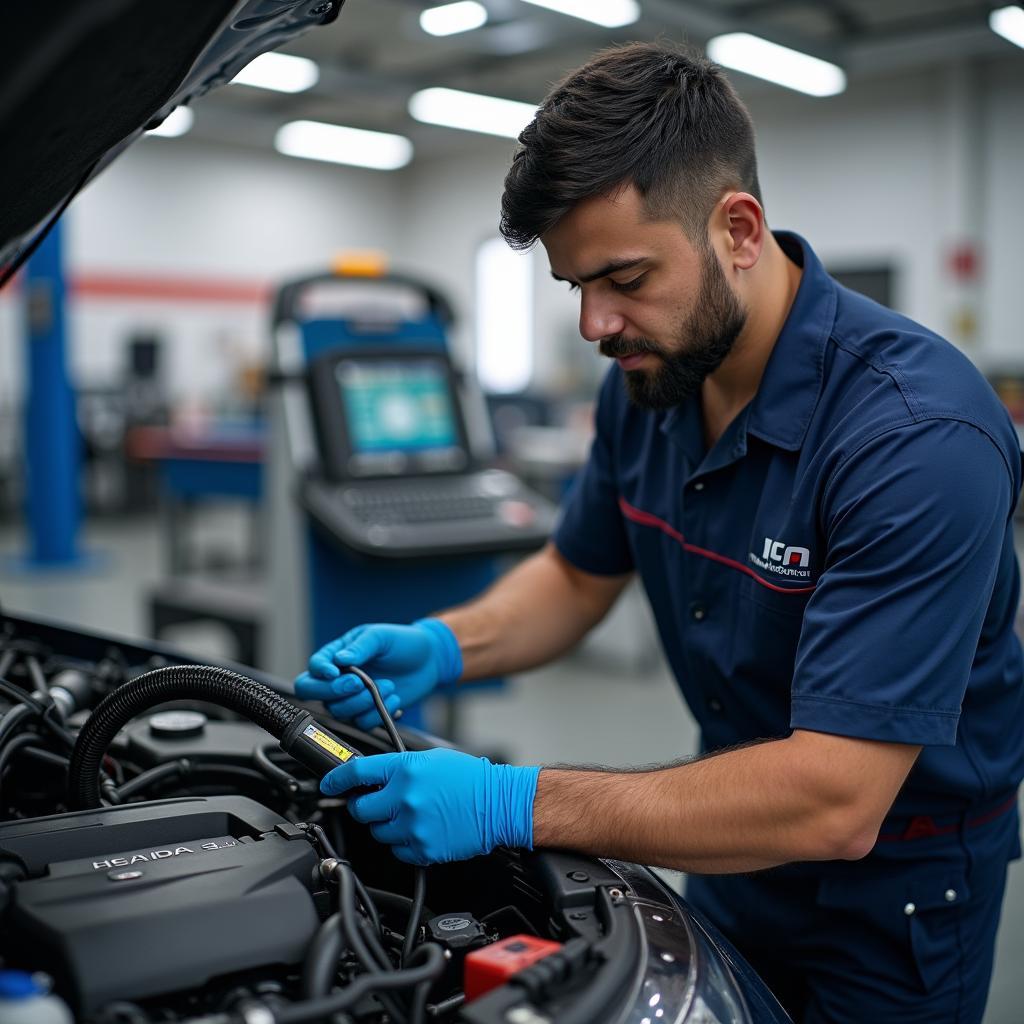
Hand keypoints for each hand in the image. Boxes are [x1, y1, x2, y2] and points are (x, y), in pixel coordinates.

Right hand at [294, 620, 461, 730]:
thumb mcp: (381, 636)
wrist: (430, 660)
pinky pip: (361, 722)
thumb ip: (360, 647)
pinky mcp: (368, 712)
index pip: (314, 668)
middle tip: (359, 683)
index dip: (320, 673)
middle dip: (334, 692)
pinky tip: (394, 697)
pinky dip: (378, 712)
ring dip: (364, 701)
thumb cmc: (403, 642)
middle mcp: (339, 678)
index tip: (336, 672)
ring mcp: (352, 697)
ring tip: (388, 685)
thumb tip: (339, 660)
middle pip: (313, 694)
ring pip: (339, 711)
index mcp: (337, 655)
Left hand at [321, 749, 539, 865]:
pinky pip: (398, 851)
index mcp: (406, 770)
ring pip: (378, 833)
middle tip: (376, 803)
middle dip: (365, 806)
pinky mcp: (423, 850)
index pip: (357, 773)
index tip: (328, 784)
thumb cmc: (470, 779)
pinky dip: (404, 843)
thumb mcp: (431, 759)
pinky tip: (420, 830)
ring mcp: (413, 827)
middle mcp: (406, 798)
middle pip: (362, 809)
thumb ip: (399, 768)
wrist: (499, 804)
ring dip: (386, 826)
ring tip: (409, 816)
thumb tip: (372, 777)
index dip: (336, 779)